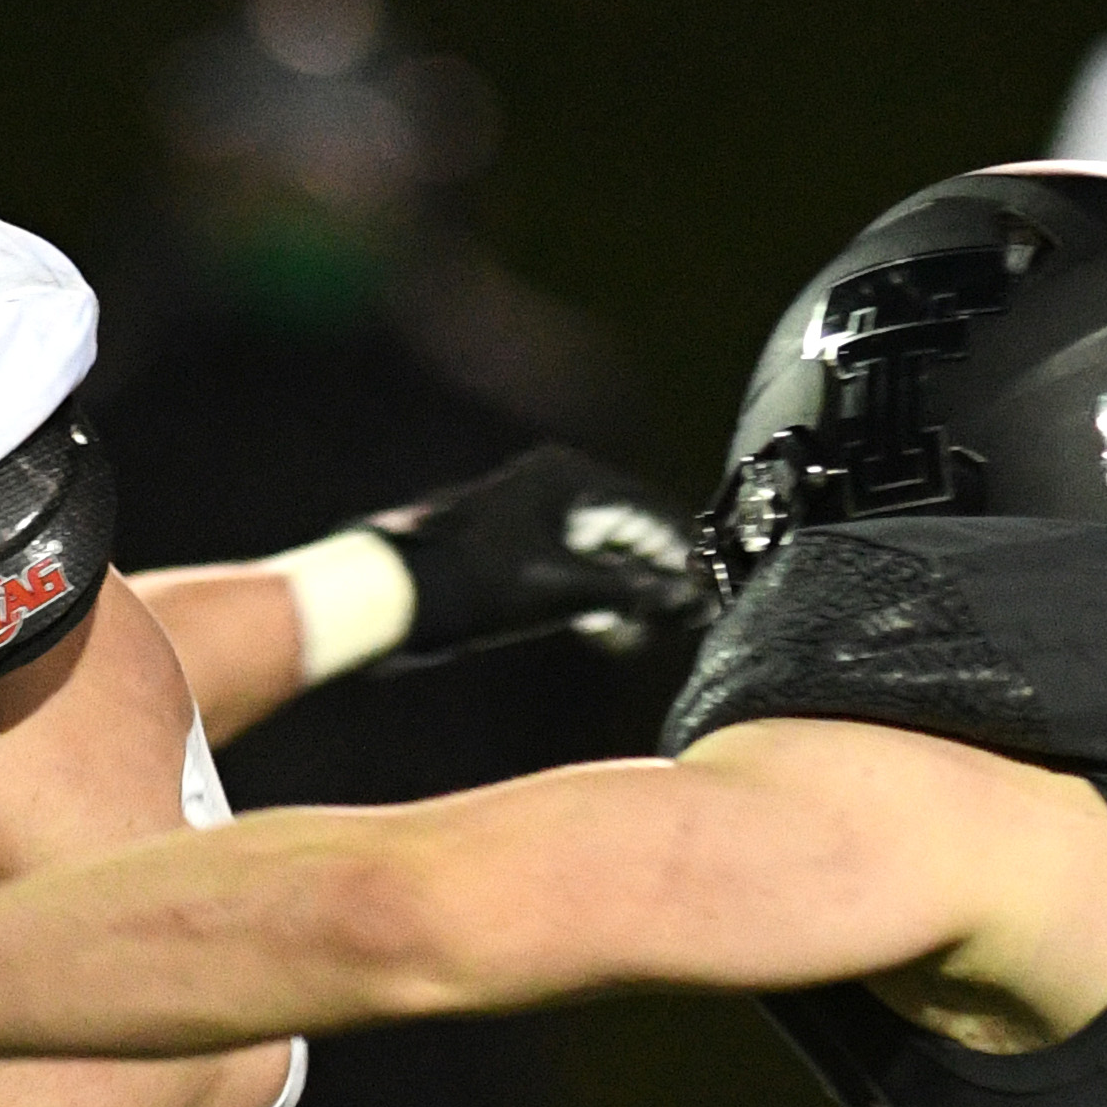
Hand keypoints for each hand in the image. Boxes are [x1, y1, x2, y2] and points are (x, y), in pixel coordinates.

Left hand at [367, 445, 703, 664]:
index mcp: (570, 479)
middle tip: (690, 614)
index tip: (711, 589)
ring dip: (629, 587)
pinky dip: (595, 591)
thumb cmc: (477, 584)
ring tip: (656, 627)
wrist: (394, 595)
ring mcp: (531, 510)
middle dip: (660, 572)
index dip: (684, 554)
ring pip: (601, 547)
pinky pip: (572, 561)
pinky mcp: (513, 541)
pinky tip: (609, 627)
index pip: (651, 511)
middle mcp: (554, 484)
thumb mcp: (565, 591)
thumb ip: (633, 593)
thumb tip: (691, 598)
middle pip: (629, 526)